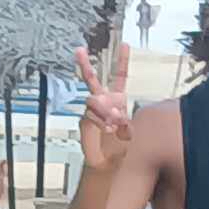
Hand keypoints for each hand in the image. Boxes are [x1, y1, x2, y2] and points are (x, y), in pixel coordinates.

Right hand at [75, 45, 132, 171]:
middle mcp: (103, 102)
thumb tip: (115, 114)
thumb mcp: (130, 132)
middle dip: (85, 64)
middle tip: (79, 50)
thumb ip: (125, 121)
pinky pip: (90, 114)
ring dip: (105, 110)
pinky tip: (107, 127)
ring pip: (95, 100)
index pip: (119, 77)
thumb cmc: (120, 148)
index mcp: (118, 100)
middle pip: (92, 79)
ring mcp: (92, 111)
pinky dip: (100, 121)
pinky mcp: (85, 120)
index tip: (125, 46)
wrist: (108, 163)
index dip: (122, 61)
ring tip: (114, 123)